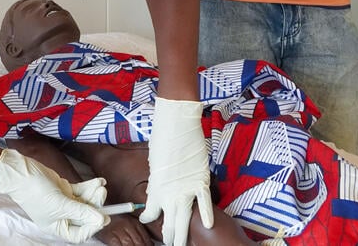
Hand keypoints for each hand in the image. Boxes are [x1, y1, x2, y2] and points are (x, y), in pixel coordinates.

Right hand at [0, 147, 107, 242]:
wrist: (21, 172)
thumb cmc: (34, 192)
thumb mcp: (60, 204)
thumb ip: (81, 212)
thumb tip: (100, 220)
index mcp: (57, 226)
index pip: (79, 234)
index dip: (92, 227)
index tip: (103, 217)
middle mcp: (61, 216)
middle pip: (84, 216)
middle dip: (95, 206)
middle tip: (102, 195)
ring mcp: (63, 202)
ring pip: (84, 201)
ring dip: (93, 194)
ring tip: (100, 186)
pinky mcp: (64, 189)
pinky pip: (81, 190)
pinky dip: (90, 186)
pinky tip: (98, 181)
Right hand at [98, 214, 153, 245]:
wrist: (97, 209)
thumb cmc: (112, 216)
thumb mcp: (126, 220)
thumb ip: (135, 229)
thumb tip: (146, 241)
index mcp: (133, 221)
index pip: (145, 237)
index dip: (148, 245)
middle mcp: (127, 225)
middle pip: (139, 242)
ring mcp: (118, 230)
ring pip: (130, 245)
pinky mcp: (109, 236)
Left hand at [139, 97, 213, 245]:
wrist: (177, 124)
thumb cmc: (162, 139)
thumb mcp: (154, 162)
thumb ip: (156, 180)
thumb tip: (155, 189)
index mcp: (155, 188)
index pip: (150, 212)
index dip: (148, 218)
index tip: (148, 221)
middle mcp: (169, 193)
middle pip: (169, 223)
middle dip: (169, 236)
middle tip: (170, 244)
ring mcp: (186, 189)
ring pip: (185, 219)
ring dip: (183, 234)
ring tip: (181, 245)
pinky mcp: (201, 181)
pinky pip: (205, 202)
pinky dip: (207, 214)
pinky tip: (209, 226)